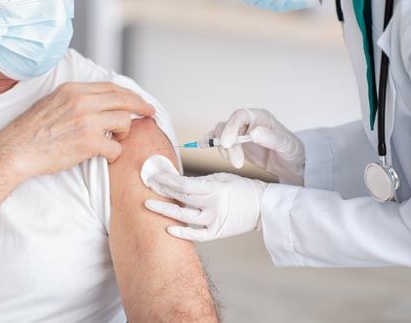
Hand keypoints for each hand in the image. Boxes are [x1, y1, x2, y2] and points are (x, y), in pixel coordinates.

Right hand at [0, 82, 154, 178]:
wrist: (15, 151)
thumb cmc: (30, 132)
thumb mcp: (52, 102)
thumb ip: (75, 100)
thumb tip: (96, 103)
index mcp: (73, 90)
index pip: (111, 87)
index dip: (129, 94)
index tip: (139, 101)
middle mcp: (82, 101)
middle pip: (124, 100)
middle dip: (140, 107)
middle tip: (149, 113)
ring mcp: (86, 121)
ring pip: (124, 121)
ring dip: (123, 133)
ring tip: (113, 139)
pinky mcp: (89, 142)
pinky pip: (116, 147)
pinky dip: (114, 153)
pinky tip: (104, 155)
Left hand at [143, 169, 265, 241]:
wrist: (263, 208)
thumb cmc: (243, 189)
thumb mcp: (222, 178)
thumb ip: (199, 181)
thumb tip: (176, 181)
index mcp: (216, 189)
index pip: (184, 184)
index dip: (167, 180)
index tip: (155, 175)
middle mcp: (214, 206)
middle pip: (181, 198)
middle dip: (162, 191)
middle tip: (148, 185)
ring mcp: (215, 222)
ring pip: (184, 216)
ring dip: (165, 210)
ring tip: (149, 204)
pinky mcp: (217, 233)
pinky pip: (196, 235)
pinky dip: (182, 232)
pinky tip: (168, 228)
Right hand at [211, 108, 304, 185]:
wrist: (292, 165)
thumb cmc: (292, 151)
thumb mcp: (285, 145)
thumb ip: (270, 138)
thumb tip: (253, 132)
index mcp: (259, 117)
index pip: (239, 115)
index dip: (231, 127)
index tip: (228, 143)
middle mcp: (247, 123)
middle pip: (227, 126)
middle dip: (228, 144)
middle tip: (236, 162)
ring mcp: (240, 134)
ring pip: (221, 135)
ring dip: (223, 149)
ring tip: (235, 163)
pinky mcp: (236, 145)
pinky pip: (219, 141)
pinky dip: (209, 142)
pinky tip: (201, 145)